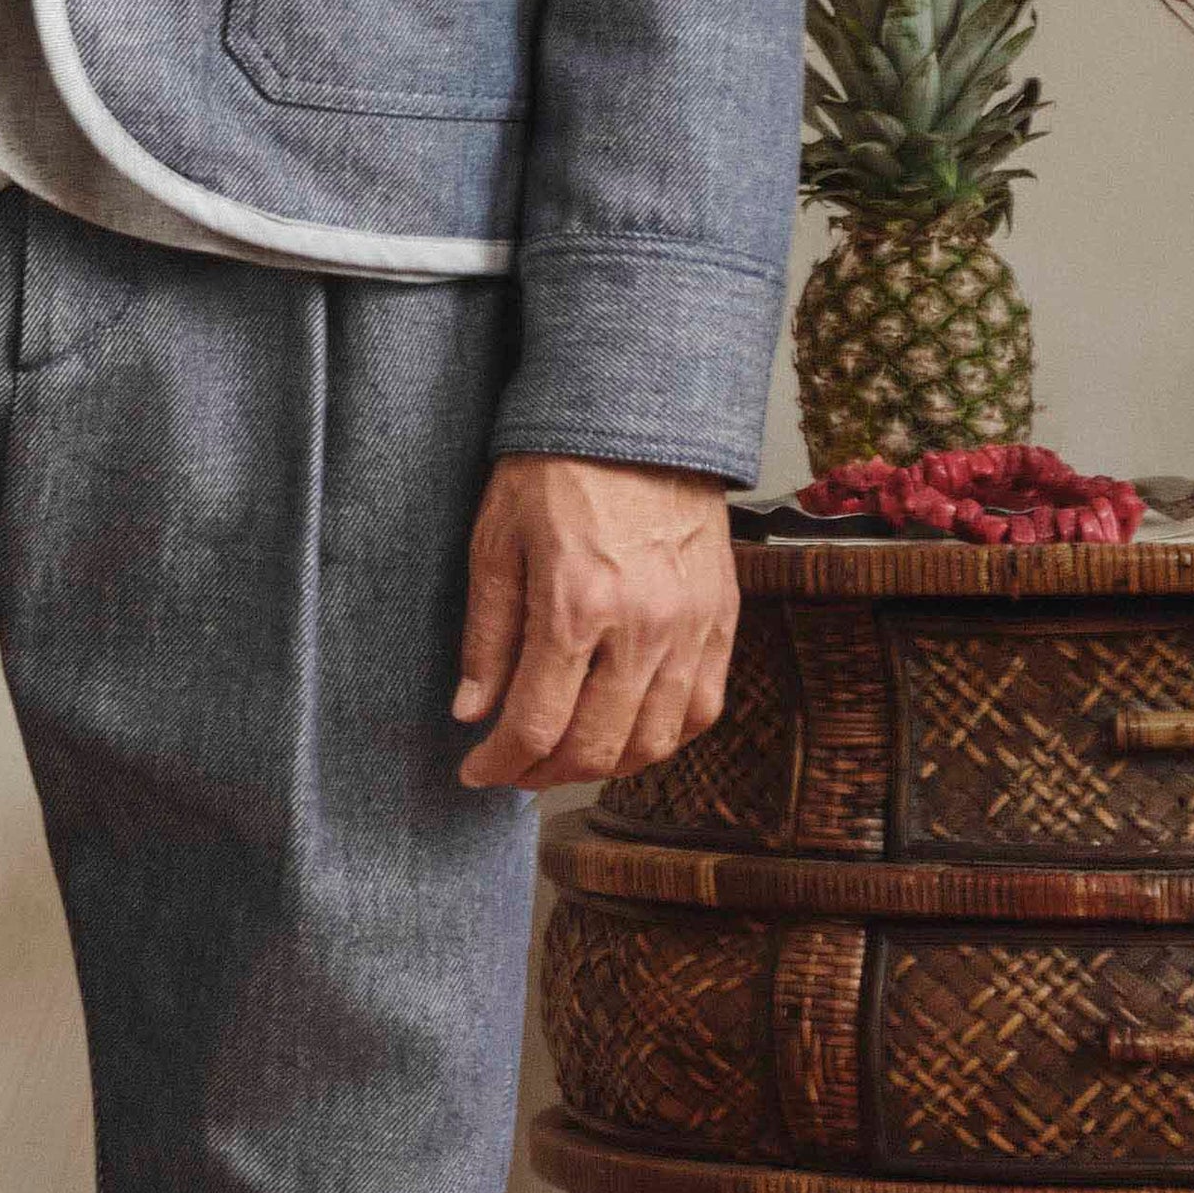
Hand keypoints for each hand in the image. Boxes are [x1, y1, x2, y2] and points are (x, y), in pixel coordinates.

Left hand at [452, 456, 736, 794]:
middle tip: (513, 770)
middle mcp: (642, 627)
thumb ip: (487, 635)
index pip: (536, 725)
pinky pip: (702, 709)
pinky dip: (662, 738)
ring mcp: (691, 628)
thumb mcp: (496, 542)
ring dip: (602, 766)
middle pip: (596, 748)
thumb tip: (471, 713)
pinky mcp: (722, 621)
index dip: (498, 764)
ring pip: (653, 743)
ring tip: (564, 756)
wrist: (639, 417)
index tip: (475, 771)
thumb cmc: (556, 469)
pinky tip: (626, 732)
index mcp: (576, 606)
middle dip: (543, 775)